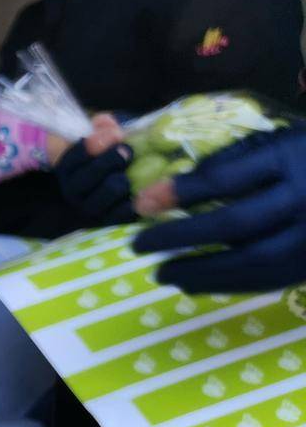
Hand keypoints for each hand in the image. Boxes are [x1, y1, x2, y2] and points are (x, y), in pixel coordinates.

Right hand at [55, 114, 134, 224]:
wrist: (108, 182)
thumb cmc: (105, 153)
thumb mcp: (100, 135)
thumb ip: (102, 126)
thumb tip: (107, 122)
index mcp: (67, 166)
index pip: (76, 154)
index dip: (96, 143)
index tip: (116, 134)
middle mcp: (73, 189)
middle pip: (93, 173)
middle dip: (113, 159)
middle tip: (127, 151)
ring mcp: (90, 207)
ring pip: (111, 189)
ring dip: (125, 177)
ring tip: (131, 171)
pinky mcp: (108, 220)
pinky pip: (125, 210)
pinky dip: (136, 199)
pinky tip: (144, 189)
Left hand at [133, 127, 305, 293]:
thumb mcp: (278, 141)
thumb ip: (233, 160)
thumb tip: (175, 187)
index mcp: (290, 160)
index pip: (227, 179)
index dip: (181, 192)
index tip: (142, 203)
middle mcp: (305, 200)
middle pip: (235, 225)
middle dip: (181, 238)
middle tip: (138, 245)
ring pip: (252, 262)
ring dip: (200, 272)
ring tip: (162, 274)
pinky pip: (270, 280)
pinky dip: (228, 285)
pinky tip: (194, 284)